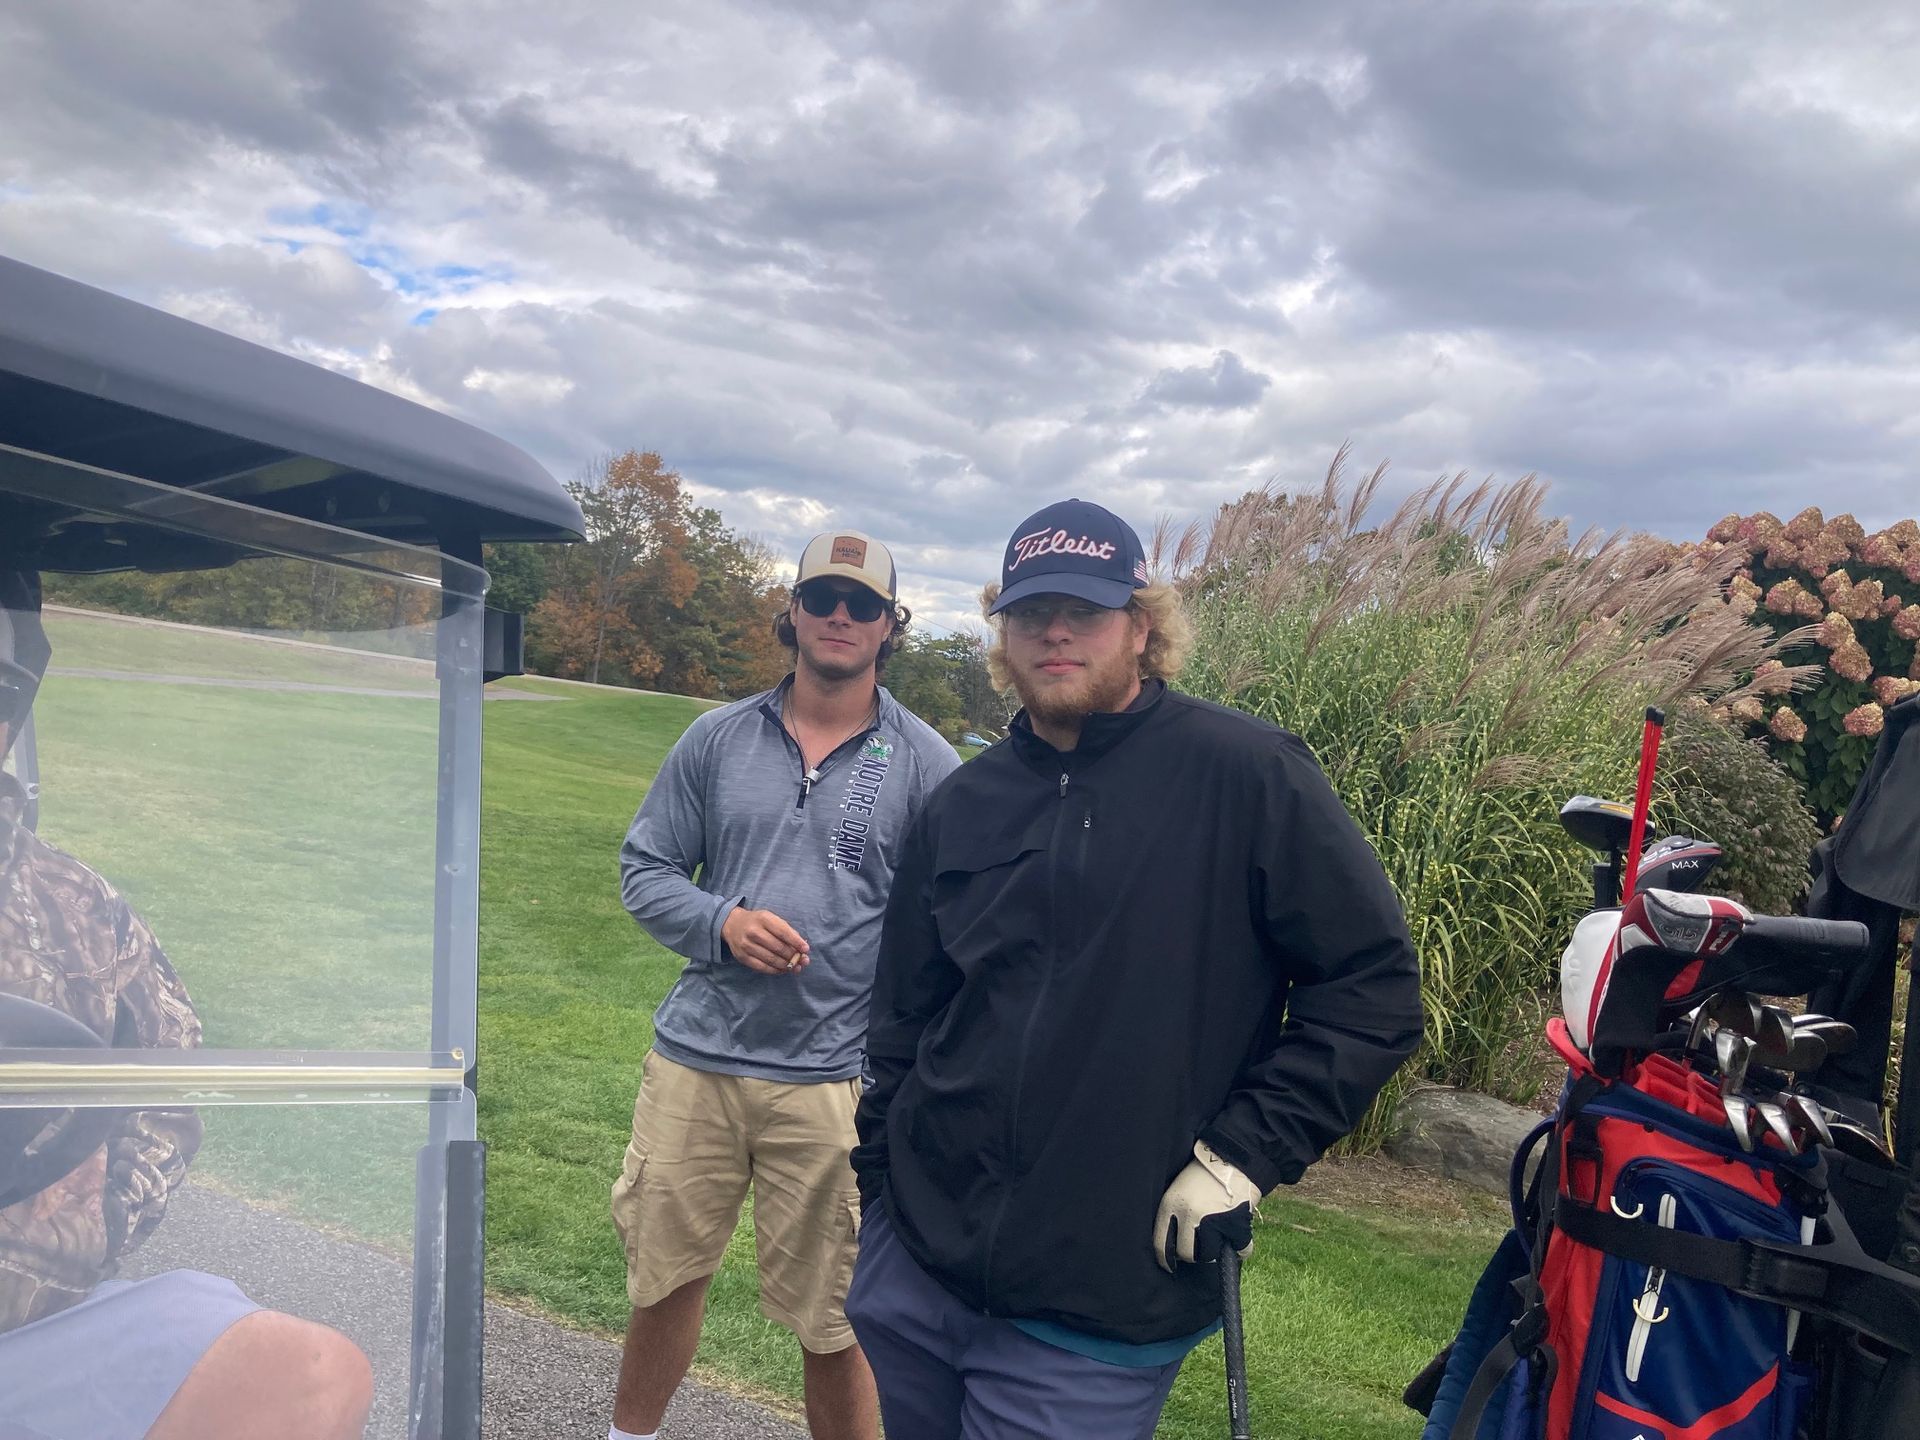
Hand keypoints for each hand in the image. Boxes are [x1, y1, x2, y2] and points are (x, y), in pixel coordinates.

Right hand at [722, 907, 809, 974]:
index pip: (783, 932)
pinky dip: (775, 970)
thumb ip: (787, 931)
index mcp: (763, 919)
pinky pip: (762, 967)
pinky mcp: (742, 957)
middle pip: (778, 947)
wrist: (732, 924)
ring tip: (796, 967)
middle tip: (804, 961)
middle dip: (793, 956)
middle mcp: (753, 931)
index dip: (796, 942)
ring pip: (771, 959)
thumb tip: (802, 947)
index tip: (806, 949)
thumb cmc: (758, 922)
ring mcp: (746, 945)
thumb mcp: (771, 919)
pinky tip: (783, 969)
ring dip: (786, 965)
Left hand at [1153, 1140, 1261, 1272]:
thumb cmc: (1205, 1172)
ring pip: (1210, 1254)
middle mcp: (1189, 1215)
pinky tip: (1239, 1238)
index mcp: (1171, 1204)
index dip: (1165, 1259)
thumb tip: (1172, 1243)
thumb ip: (1174, 1212)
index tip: (1169, 1266)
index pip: (1160, 1243)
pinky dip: (1241, 1248)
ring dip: (1216, 1249)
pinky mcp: (1235, 1224)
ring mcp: (1213, 1221)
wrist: (1235, 1156)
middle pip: (1186, 1253)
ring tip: (1221, 1236)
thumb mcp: (1178, 1187)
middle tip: (1201, 1246)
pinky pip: (1239, 1250)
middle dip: (1194, 1254)